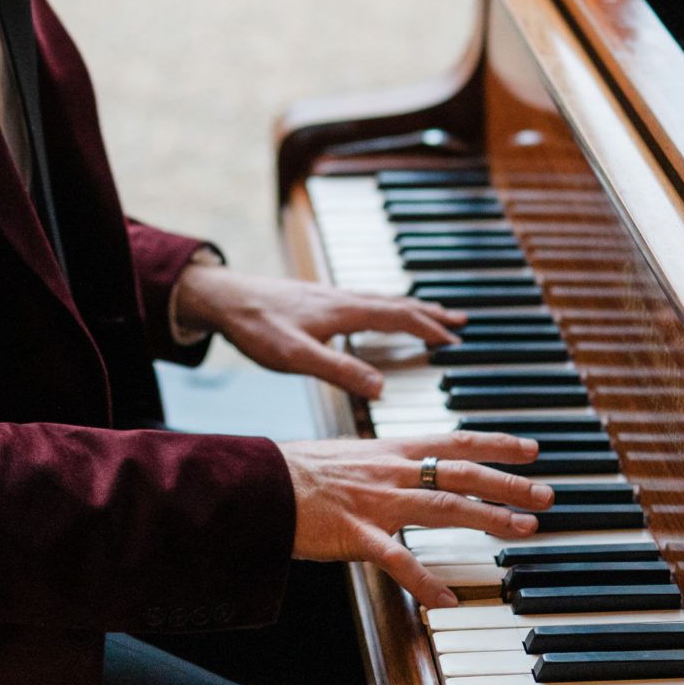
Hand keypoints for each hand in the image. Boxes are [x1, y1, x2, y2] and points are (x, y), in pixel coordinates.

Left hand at [172, 262, 463, 399]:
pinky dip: (385, 305)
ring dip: (410, 307)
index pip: (398, 317)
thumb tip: (382, 388)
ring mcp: (330, 296)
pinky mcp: (317, 298)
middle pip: (396, 303)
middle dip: (430, 313)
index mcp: (344, 312)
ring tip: (431, 314)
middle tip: (459, 322)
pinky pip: (364, 299)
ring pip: (381, 298)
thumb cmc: (257, 327)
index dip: (428, 328)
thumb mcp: (298, 357)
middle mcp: (342, 298)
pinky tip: (377, 313)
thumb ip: (340, 371)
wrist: (224, 298)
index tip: (455, 339)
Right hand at [281, 432, 552, 608]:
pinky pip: (398, 560)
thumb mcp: (347, 456)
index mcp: (389, 450)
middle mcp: (390, 471)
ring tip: (523, 529)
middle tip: (547, 494)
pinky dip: (425, 582)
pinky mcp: (356, 535)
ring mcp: (376, 503)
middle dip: (509, 483)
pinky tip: (448, 600)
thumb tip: (407, 469)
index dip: (496, 443)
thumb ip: (381, 464)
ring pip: (444, 507)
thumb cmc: (296, 473)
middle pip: (462, 472)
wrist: (256, 483)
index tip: (533, 448)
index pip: (454, 440)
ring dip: (488, 518)